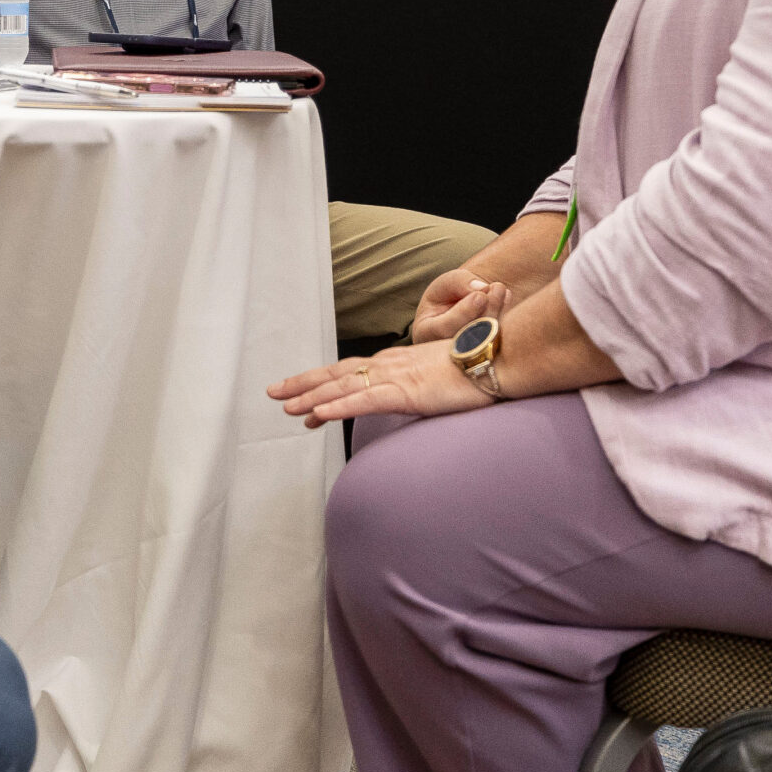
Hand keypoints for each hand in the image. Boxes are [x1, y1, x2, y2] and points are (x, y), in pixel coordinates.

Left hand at [267, 337, 495, 428]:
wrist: (497, 358)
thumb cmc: (475, 367)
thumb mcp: (438, 378)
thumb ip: (420, 386)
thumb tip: (411, 395)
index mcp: (395, 362)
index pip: (349, 372)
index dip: (321, 382)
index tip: (298, 395)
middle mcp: (388, 365)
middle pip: (336, 374)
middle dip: (303, 384)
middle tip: (274, 393)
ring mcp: (395, 377)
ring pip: (343, 387)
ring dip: (312, 397)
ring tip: (285, 407)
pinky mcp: (406, 392)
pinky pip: (365, 400)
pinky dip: (339, 406)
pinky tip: (319, 413)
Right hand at [410, 268, 507, 348]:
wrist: (459, 310)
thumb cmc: (446, 296)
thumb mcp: (445, 284)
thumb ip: (459, 282)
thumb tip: (482, 289)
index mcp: (426, 333)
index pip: (443, 328)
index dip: (464, 313)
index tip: (481, 296)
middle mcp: (442, 351)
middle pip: (468, 338)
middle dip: (486, 312)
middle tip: (498, 288)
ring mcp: (465, 358)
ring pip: (486, 342)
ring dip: (498, 314)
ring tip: (501, 290)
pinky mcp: (485, 357)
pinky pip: (497, 343)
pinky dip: (505, 320)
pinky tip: (507, 298)